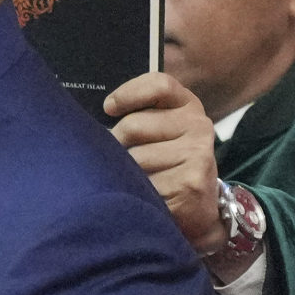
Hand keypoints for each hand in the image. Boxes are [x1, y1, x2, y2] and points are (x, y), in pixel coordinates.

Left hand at [103, 71, 224, 254]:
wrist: (201, 209)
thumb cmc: (169, 165)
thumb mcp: (162, 132)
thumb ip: (140, 116)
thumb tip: (94, 122)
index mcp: (188, 105)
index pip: (159, 85)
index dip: (128, 94)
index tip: (108, 109)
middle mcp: (198, 125)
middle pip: (133, 125)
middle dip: (117, 145)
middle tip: (121, 161)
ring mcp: (197, 154)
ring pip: (134, 159)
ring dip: (125, 174)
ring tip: (136, 182)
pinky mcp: (190, 184)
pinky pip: (143, 185)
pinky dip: (136, 195)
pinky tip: (145, 198)